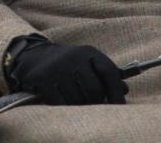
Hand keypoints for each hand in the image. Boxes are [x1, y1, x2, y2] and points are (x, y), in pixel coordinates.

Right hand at [5, 36, 128, 104]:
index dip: (116, 91)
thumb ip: (105, 75)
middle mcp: (74, 58)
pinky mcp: (43, 79)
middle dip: (96, 102)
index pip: (109, 72)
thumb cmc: (69, 64)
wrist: (35, 57)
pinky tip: (63, 102)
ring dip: (79, 106)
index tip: (121, 106)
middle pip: (94, 89)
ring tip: (76, 102)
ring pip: (77, 99)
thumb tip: (124, 90)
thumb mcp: (88, 63)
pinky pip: (59, 102)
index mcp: (89, 53)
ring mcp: (58, 68)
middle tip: (93, 107)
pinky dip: (64, 106)